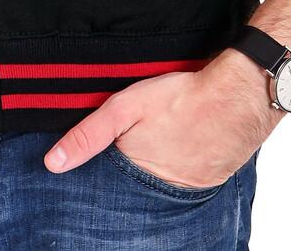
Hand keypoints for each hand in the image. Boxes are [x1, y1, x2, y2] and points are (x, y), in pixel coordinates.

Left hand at [43, 48, 279, 187]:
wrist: (238, 98)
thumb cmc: (179, 98)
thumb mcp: (124, 108)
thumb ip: (88, 135)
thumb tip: (52, 164)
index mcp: (135, 176)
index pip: (107, 186)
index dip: (101, 172)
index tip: (100, 158)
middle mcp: (160, 192)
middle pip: (133, 187)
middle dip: (127, 173)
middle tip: (139, 141)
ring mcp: (186, 190)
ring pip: (159, 185)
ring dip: (154, 171)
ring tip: (159, 142)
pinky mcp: (207, 181)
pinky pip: (184, 180)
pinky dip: (178, 166)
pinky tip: (180, 145)